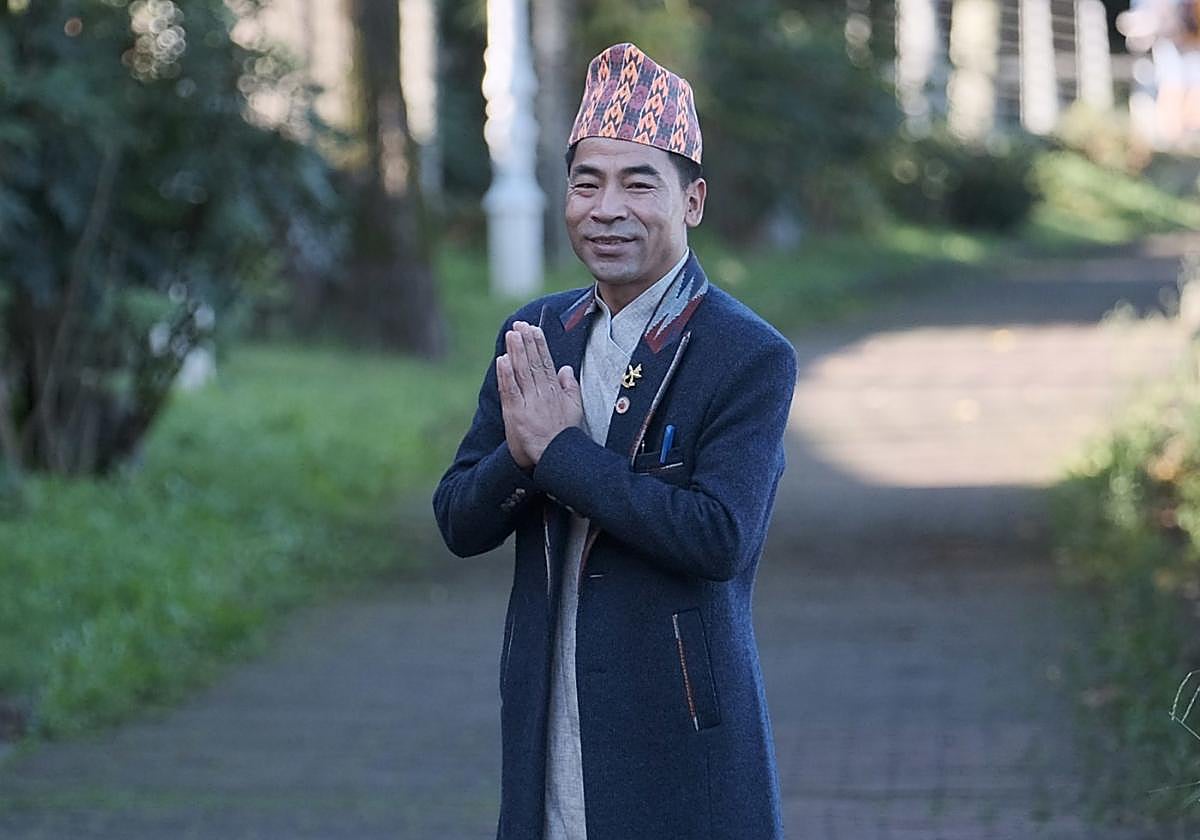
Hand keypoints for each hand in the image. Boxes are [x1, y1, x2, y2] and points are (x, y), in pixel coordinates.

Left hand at [496, 321, 582, 467]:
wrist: (556, 458)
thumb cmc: (564, 435)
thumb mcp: (574, 408)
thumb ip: (570, 387)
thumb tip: (566, 368)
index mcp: (555, 391)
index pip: (545, 362)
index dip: (538, 344)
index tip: (533, 329)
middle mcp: (542, 394)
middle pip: (532, 363)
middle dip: (526, 342)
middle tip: (519, 325)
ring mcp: (529, 403)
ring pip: (522, 372)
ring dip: (516, 352)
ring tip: (511, 334)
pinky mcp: (515, 414)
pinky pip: (510, 391)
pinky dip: (506, 375)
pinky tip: (502, 360)